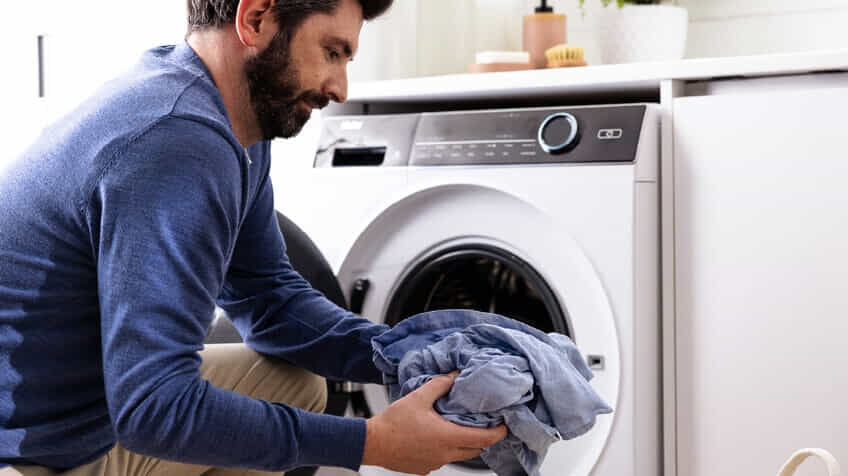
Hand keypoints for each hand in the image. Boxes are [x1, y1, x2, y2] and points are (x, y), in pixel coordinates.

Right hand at [361, 371, 507, 474]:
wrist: (372, 443)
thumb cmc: (393, 422)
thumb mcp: (419, 397)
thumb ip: (440, 385)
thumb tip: (455, 375)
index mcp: (447, 437)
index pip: (483, 439)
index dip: (498, 433)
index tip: (505, 426)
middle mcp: (444, 454)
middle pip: (474, 449)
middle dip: (482, 438)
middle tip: (483, 423)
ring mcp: (434, 464)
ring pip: (459, 455)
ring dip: (462, 443)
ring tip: (457, 427)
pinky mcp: (424, 468)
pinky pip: (442, 459)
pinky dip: (446, 449)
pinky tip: (435, 436)